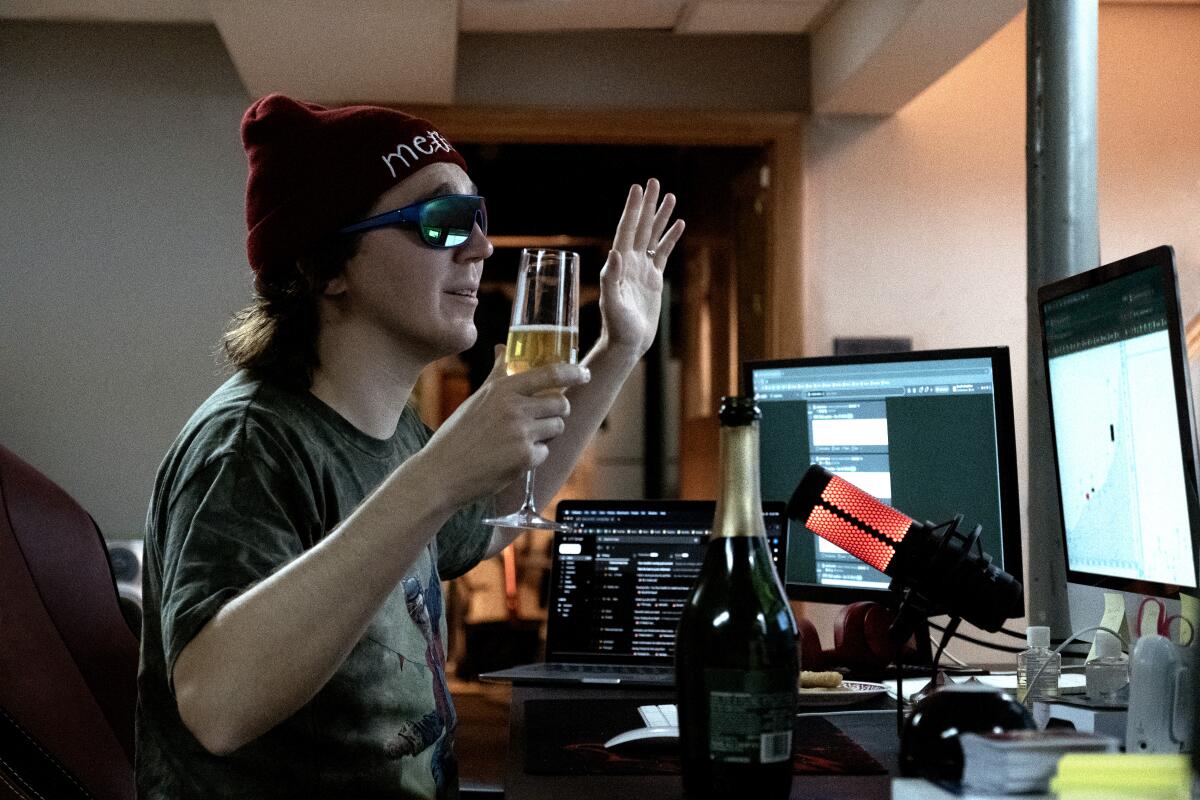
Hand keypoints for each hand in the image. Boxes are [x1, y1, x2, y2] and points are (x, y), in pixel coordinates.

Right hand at [422, 347, 590, 504]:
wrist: (442, 473)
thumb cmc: (458, 434)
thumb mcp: (477, 398)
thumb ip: (497, 373)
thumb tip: (502, 347)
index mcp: (503, 389)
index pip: (550, 374)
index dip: (573, 372)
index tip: (584, 374)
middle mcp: (514, 408)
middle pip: (561, 403)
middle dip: (557, 411)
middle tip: (542, 419)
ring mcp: (521, 434)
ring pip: (557, 428)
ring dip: (546, 434)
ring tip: (520, 439)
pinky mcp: (524, 458)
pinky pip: (545, 452)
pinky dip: (533, 456)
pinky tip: (511, 458)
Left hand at [599, 179, 685, 357]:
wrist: (627, 343)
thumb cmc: (617, 326)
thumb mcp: (612, 303)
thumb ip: (612, 278)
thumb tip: (615, 252)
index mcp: (619, 263)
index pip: (627, 229)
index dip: (633, 209)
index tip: (638, 188)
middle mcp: (630, 262)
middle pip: (640, 227)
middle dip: (648, 205)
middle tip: (654, 182)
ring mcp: (642, 269)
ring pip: (653, 236)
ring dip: (660, 217)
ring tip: (670, 196)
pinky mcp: (653, 279)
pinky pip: (663, 253)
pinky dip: (670, 238)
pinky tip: (678, 224)